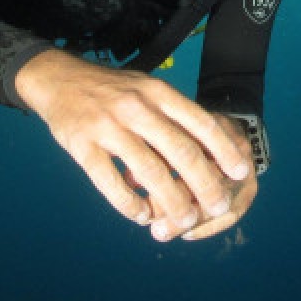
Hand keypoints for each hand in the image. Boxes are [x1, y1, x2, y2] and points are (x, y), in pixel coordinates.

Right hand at [14, 49, 251, 240]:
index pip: (201, 123)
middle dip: (206, 185)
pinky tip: (141, 216)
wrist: (59, 79)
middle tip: (218, 206)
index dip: (224, 150)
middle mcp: (137, 108)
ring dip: (172, 202)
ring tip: (184, 221)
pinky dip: (129, 204)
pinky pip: (109, 182)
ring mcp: (108, 127)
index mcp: (158, 93)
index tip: (240, 172)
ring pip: (150, 172)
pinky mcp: (81, 145)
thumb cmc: (114, 91)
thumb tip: (208, 155)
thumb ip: (173, 118)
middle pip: (182, 152)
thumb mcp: (148, 90)